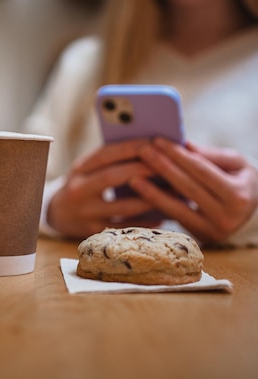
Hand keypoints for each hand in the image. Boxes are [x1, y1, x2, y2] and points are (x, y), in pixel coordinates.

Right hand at [47, 139, 162, 238]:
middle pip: (113, 177)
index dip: (130, 147)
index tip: (154, 142)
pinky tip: (164, 215)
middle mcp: (79, 189)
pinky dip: (146, 222)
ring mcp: (86, 213)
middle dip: (144, 169)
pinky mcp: (94, 232)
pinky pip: (125, 227)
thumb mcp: (88, 169)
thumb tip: (149, 148)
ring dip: (151, 198)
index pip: (105, 154)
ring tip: (174, 192)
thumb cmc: (82, 185)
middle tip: (169, 165)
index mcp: (79, 168)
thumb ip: (111, 159)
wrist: (57, 215)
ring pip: (123, 206)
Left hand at [130, 138, 257, 245]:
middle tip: (141, 151)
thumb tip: (182, 144)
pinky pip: (174, 218)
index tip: (157, 140)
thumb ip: (210, 154)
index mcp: (237, 195)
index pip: (201, 170)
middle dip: (162, 167)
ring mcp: (212, 231)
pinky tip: (141, 194)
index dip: (178, 155)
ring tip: (133, 175)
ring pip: (176, 207)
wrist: (251, 211)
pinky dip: (157, 205)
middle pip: (186, 188)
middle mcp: (227, 217)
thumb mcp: (235, 163)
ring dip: (152, 191)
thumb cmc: (241, 180)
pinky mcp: (199, 238)